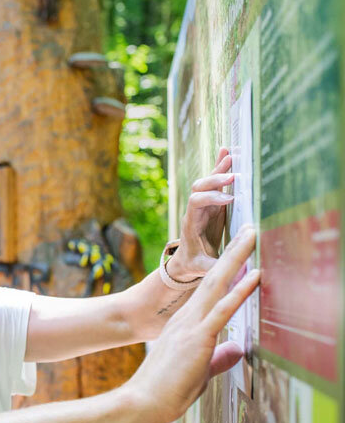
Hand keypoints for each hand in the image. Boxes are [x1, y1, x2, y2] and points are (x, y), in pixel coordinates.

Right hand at [124, 225, 259, 422]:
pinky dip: (240, 290)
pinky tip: (255, 274)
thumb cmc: (166, 391)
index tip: (241, 253)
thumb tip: (239, 349)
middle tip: (248, 229)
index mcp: (186, 325)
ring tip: (251, 235)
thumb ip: (220, 358)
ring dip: (236, 259)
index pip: (210, 292)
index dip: (226, 270)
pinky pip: (223, 309)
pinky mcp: (197, 337)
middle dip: (233, 253)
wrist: (143, 402)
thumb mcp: (201, 371)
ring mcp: (191, 325)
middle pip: (213, 278)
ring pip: (217, 284)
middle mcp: (187, 318)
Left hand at [170, 147, 234, 280]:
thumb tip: (235, 271)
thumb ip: (215, 268)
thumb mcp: (203, 269)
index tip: (229, 200)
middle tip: (233, 177)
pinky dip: (220, 166)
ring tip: (231, 155)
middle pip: (199, 188)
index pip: (196, 204)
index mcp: (190, 224)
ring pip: (207, 182)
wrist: (186, 261)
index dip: (211, 199)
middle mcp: (195, 210)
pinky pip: (215, 182)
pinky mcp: (212, 203)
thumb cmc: (195, 265)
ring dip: (218, 169)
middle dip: (214, 181)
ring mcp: (203, 205)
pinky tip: (227, 151)